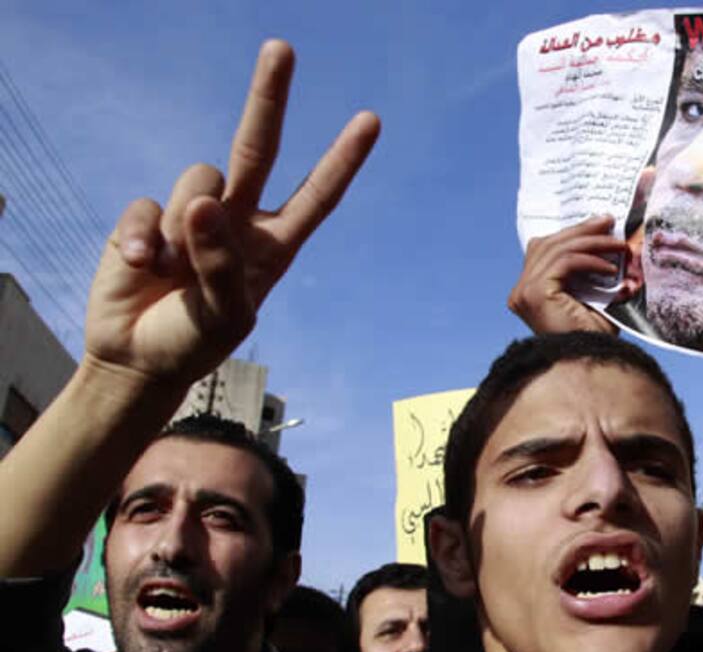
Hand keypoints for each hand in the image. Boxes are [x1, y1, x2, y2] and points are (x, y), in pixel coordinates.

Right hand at [85, 40, 379, 386]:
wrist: (138, 358)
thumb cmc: (195, 341)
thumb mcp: (225, 316)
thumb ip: (221, 265)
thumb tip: (204, 204)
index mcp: (274, 244)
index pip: (316, 195)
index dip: (341, 160)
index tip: (369, 120)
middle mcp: (238, 219)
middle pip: (257, 147)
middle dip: (268, 98)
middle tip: (281, 48)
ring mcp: (192, 214)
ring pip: (198, 180)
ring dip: (186, 228)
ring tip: (173, 273)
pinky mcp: (147, 217)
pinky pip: (148, 207)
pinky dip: (144, 239)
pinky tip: (141, 269)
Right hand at [508, 215, 637, 334]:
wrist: (590, 367)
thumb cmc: (593, 340)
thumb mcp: (593, 296)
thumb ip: (591, 270)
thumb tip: (610, 239)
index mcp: (528, 292)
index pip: (546, 250)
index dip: (573, 233)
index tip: (602, 224)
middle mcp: (520, 291)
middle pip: (550, 244)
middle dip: (583, 231)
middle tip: (610, 222)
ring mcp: (524, 292)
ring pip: (558, 249)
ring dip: (592, 243)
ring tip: (620, 246)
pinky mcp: (534, 294)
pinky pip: (564, 263)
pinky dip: (589, 260)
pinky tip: (610, 268)